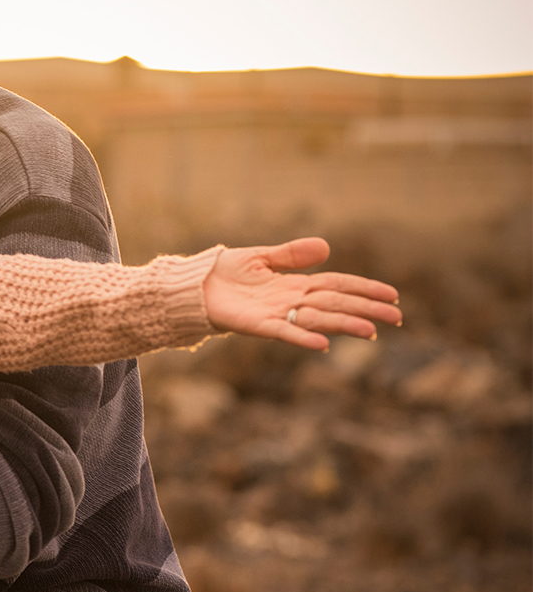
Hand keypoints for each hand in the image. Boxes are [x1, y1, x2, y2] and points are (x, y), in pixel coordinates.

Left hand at [203, 237, 401, 350]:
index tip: (392, 295)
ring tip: (370, 331)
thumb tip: (325, 247)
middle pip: (335, 304)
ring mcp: (277, 314)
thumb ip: (291, 254)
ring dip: (343, 324)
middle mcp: (292, 301)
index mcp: (296, 284)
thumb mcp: (262, 257)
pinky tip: (322, 344)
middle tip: (397, 317)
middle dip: (366, 309)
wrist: (195, 286)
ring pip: (317, 319)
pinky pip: (284, 332)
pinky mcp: (258, 325)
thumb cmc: (227, 273)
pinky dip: (303, 337)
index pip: (338, 285)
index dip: (364, 289)